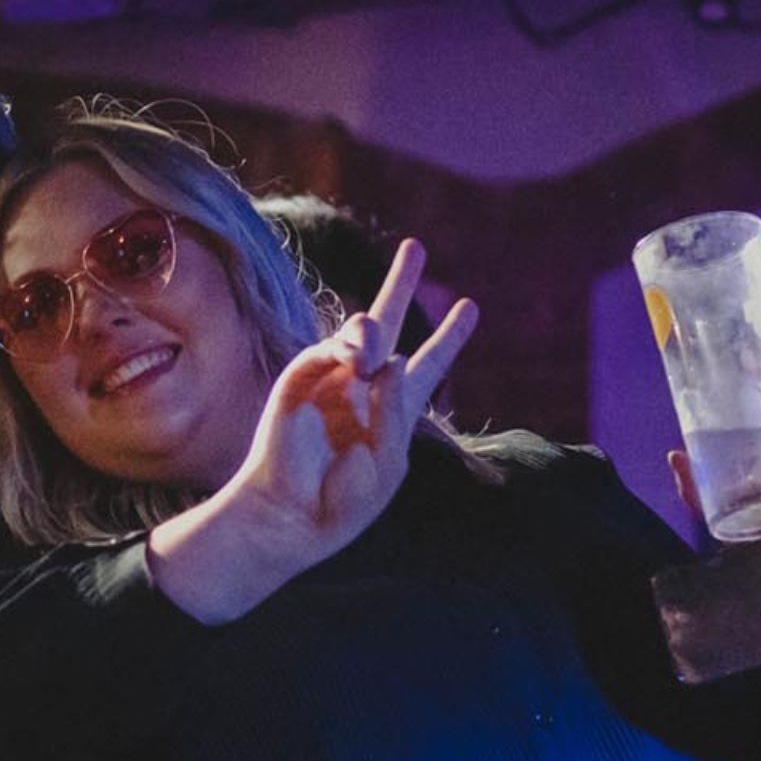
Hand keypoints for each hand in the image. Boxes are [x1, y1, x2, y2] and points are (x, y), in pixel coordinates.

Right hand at [146, 240, 479, 623]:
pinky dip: (351, 350)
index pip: (427, 366)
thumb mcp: (388, 466)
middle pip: (387, 324)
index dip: (449, 338)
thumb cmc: (342, 502)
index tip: (470, 306)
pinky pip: (332, 348)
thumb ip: (396, 414)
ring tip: (371, 364)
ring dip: (375, 333)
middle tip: (416, 246)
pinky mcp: (302, 377)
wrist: (290, 515)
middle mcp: (363, 387)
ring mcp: (332, 378)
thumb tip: (391, 359)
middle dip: (401, 283)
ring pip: (363, 330)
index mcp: (393, 412)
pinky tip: (362, 365)